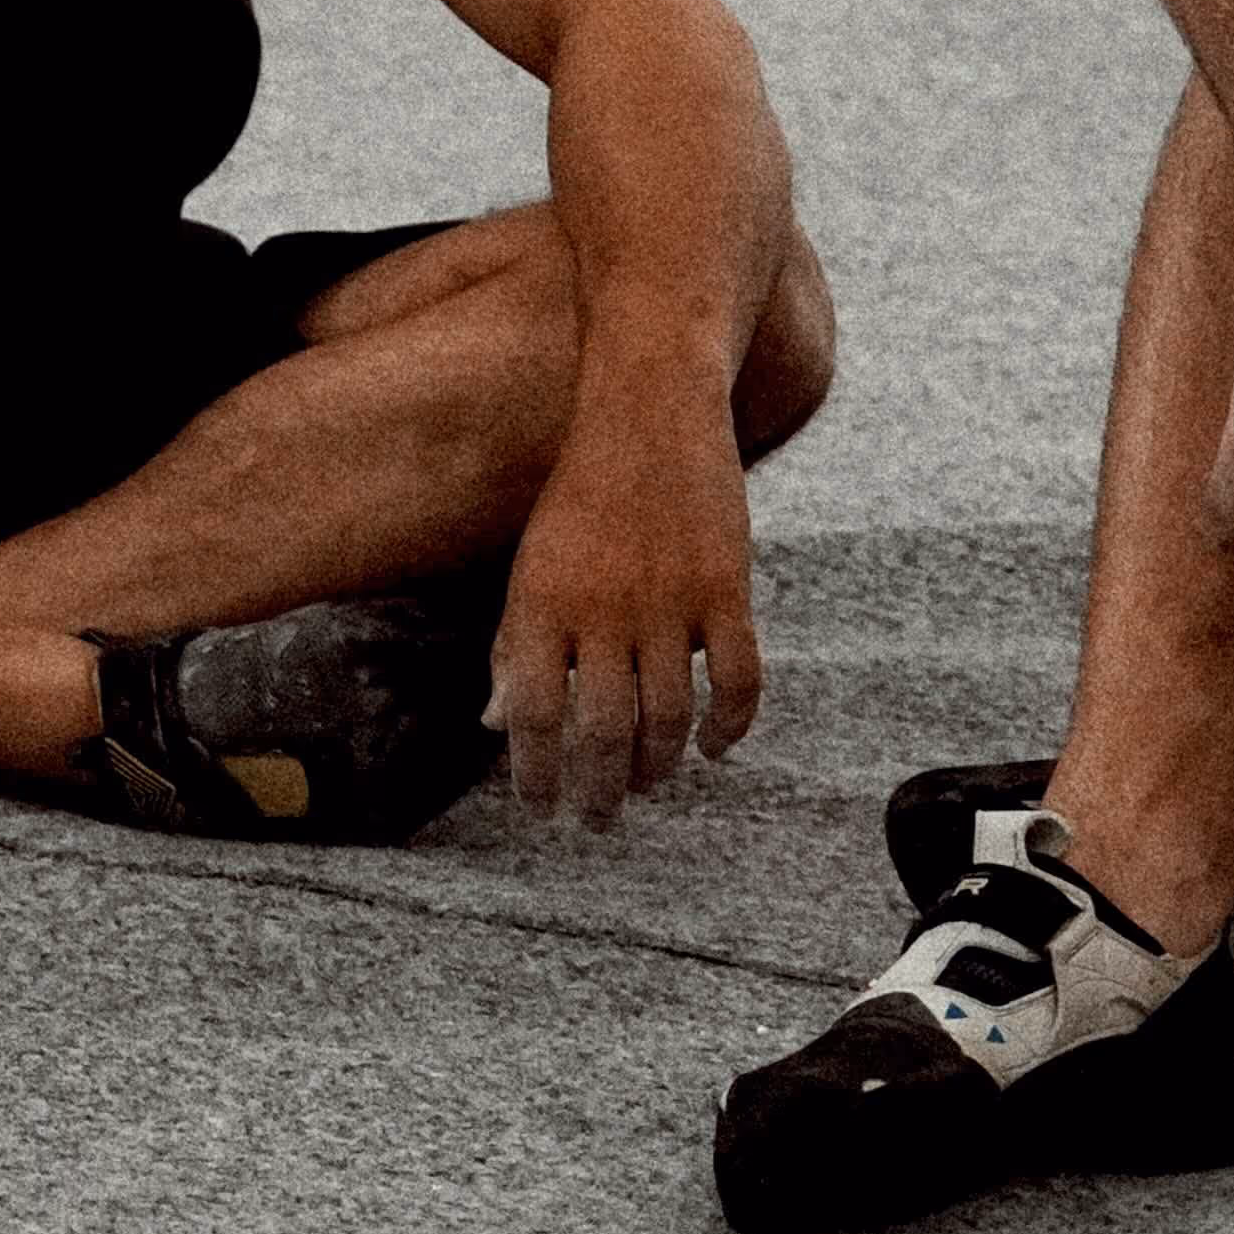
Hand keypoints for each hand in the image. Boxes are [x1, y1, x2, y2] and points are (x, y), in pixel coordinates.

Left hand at [482, 408, 764, 827]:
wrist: (646, 412)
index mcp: (540, 604)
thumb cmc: (579, 498)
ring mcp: (669, 603)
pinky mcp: (727, 590)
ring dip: (657, 765)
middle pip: (603, 730)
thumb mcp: (531, 566)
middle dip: (597, 789)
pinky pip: (738, 681)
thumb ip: (514, 645)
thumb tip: (495, 724)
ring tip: (644, 785)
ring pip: (669, 717)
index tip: (540, 809)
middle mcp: (602, 611)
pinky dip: (730, 727)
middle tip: (596, 821)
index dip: (537, 773)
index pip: (533, 716)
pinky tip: (713, 750)